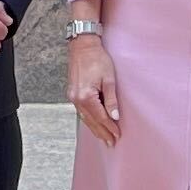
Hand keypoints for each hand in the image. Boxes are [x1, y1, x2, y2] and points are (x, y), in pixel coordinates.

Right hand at [69, 29, 123, 144]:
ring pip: (85, 118)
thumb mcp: (109, 79)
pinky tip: (93, 124)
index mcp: (86, 96)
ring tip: (103, 138)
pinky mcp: (72, 93)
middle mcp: (76, 99)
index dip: (110, 127)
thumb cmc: (97, 59)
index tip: (118, 135)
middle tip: (111, 143)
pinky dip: (88, 120)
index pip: (101, 117)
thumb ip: (111, 99)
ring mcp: (73, 97)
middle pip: (92, 121)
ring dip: (94, 129)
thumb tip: (114, 117)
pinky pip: (81, 111)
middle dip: (102, 132)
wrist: (82, 46)